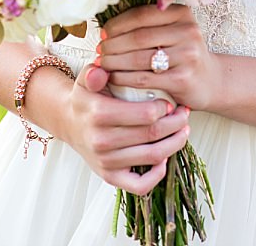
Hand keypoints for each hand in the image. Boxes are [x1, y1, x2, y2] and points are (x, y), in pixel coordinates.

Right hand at [65, 64, 189, 194]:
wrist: (71, 123)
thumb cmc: (89, 98)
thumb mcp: (88, 80)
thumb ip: (95, 73)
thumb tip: (100, 70)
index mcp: (99, 115)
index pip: (146, 114)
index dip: (166, 109)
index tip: (172, 102)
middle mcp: (102, 141)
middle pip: (154, 134)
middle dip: (177, 122)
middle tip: (185, 113)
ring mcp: (106, 162)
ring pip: (153, 156)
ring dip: (176, 143)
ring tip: (184, 129)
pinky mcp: (110, 177)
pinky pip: (140, 185)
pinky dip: (157, 174)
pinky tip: (165, 158)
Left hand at [99, 4, 223, 113]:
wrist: (210, 81)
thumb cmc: (182, 55)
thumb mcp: (173, 32)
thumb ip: (148, 25)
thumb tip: (106, 27)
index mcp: (183, 14)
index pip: (142, 14)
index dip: (117, 24)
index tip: (103, 34)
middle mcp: (188, 31)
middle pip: (138, 37)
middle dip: (112, 45)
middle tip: (100, 51)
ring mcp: (187, 55)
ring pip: (138, 58)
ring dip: (114, 62)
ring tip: (103, 64)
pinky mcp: (182, 79)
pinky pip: (142, 78)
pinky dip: (122, 78)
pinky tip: (113, 77)